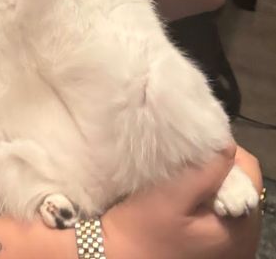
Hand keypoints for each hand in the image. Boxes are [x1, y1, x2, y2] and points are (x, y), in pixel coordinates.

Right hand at [103, 145, 262, 258]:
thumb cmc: (140, 230)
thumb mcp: (169, 197)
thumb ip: (204, 171)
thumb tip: (225, 143)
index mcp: (239, 229)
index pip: (248, 171)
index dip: (222, 150)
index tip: (193, 143)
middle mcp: (242, 240)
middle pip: (241, 182)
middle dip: (215, 165)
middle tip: (184, 158)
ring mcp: (228, 245)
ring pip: (230, 194)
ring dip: (208, 180)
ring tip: (181, 175)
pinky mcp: (213, 246)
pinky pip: (220, 209)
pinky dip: (204, 196)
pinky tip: (182, 194)